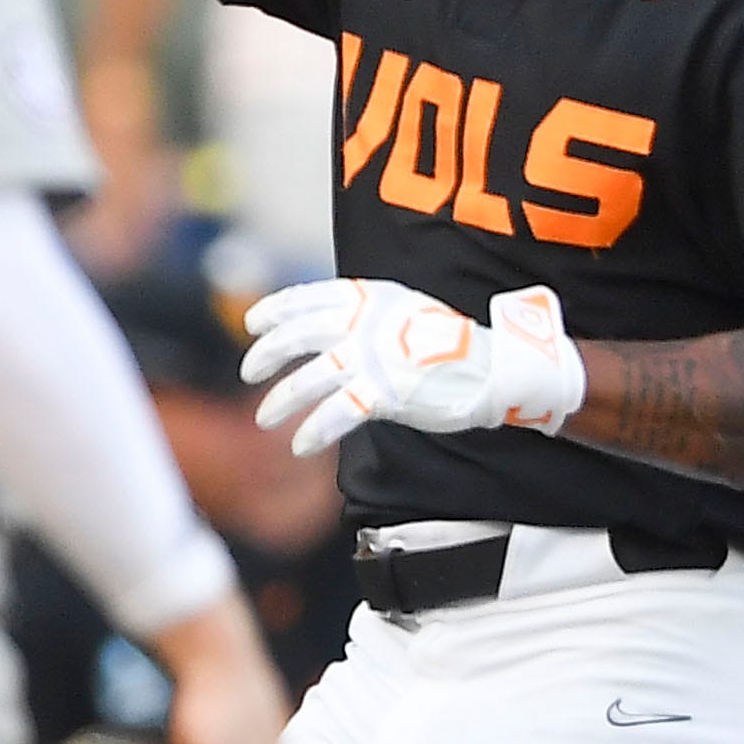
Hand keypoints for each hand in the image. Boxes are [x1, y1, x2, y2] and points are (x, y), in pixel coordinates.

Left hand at [242, 278, 586, 456]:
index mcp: (372, 299)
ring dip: (281, 400)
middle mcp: (366, 324)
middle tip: (249, 372)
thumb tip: (335, 329)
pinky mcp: (385, 393)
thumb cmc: (453, 346)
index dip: (277, 309)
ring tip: (264, 420)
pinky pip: (337, 414)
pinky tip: (300, 445)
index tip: (255, 322)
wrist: (494, 368)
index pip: (310, 298)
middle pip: (300, 334)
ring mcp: (374, 358)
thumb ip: (370, 318)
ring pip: (310, 377)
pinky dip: (314, 430)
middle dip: (267, 353)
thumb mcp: (407, 313)